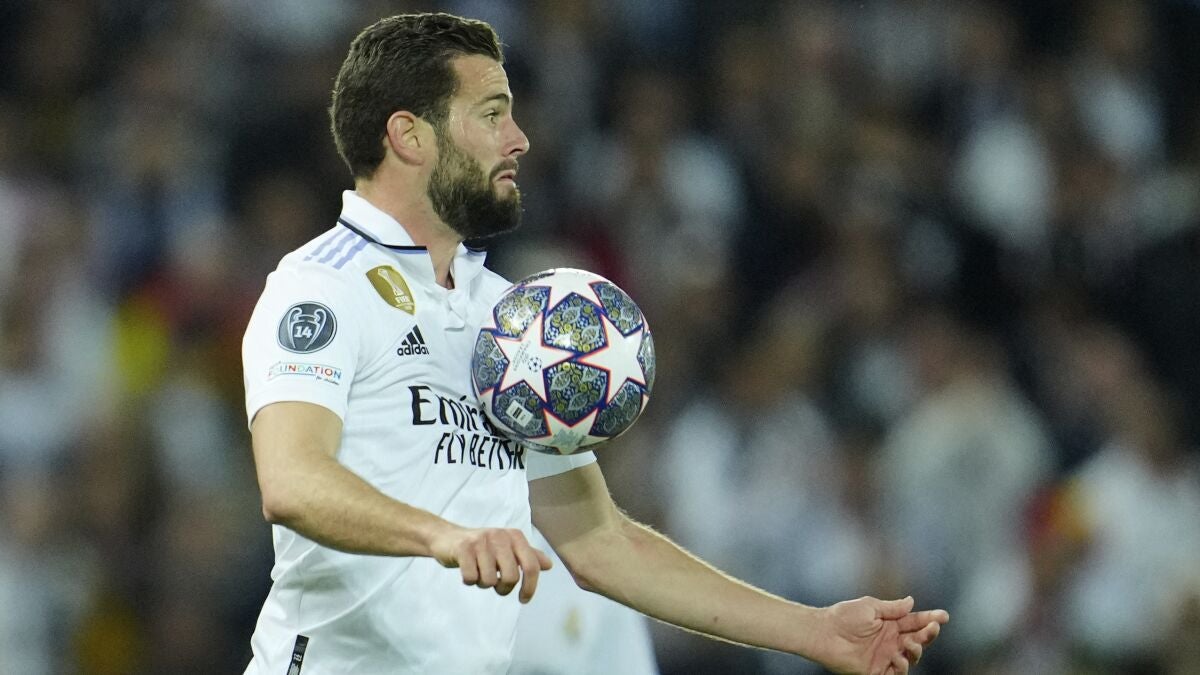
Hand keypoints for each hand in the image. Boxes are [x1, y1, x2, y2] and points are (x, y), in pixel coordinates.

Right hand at [430, 527, 552, 602]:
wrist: (448, 538)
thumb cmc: (482, 547)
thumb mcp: (507, 549)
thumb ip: (528, 556)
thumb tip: (549, 565)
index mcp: (515, 536)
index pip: (531, 566)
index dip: (530, 587)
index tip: (524, 599)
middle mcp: (500, 536)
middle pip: (511, 577)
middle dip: (503, 588)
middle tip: (495, 584)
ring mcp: (481, 541)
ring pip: (489, 580)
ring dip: (483, 583)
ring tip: (478, 572)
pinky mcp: (463, 548)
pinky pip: (471, 578)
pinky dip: (469, 580)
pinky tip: (467, 571)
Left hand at [818, 596, 948, 674]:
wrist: (825, 633)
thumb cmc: (844, 616)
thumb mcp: (870, 606)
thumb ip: (892, 608)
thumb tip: (912, 601)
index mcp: (891, 624)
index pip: (915, 622)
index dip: (930, 619)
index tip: (944, 616)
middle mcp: (891, 641)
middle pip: (918, 640)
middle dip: (928, 634)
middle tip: (931, 628)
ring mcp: (885, 656)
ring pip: (912, 658)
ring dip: (916, 651)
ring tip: (908, 643)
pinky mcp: (877, 671)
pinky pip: (897, 673)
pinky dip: (902, 667)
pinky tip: (899, 658)